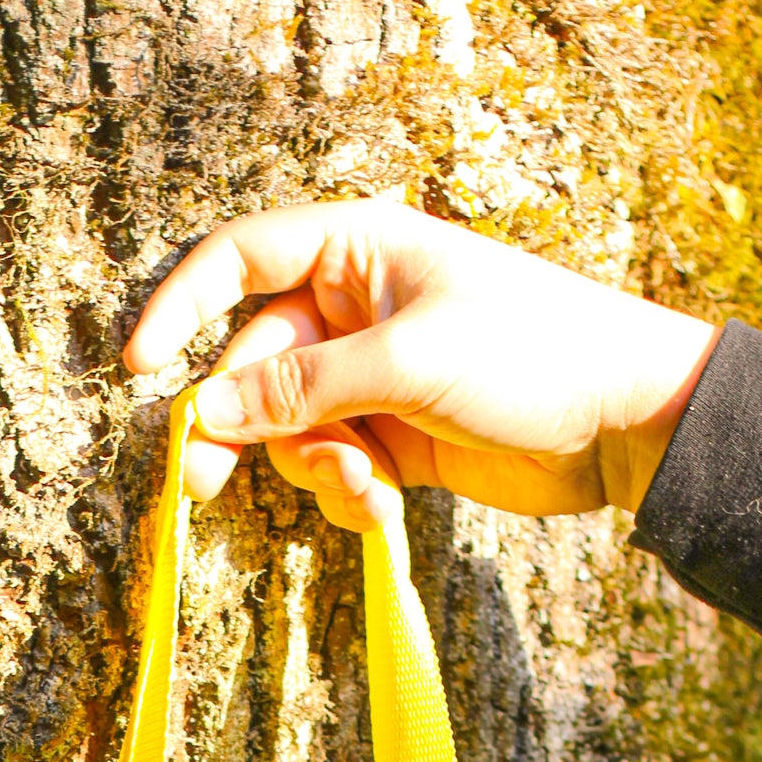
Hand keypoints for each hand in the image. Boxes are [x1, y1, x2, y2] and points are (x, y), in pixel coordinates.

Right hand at [122, 198, 720, 528]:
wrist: (623, 423)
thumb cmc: (530, 353)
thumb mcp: (405, 363)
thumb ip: (300, 389)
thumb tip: (202, 413)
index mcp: (359, 252)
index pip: (242, 261)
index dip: (182, 307)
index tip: (138, 370)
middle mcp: (356, 309)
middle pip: (253, 364)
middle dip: (237, 426)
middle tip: (203, 484)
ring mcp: (373, 379)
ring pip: (289, 430)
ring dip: (311, 469)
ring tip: (362, 488)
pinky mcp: (394, 441)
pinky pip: (333, 470)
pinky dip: (346, 495)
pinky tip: (385, 509)